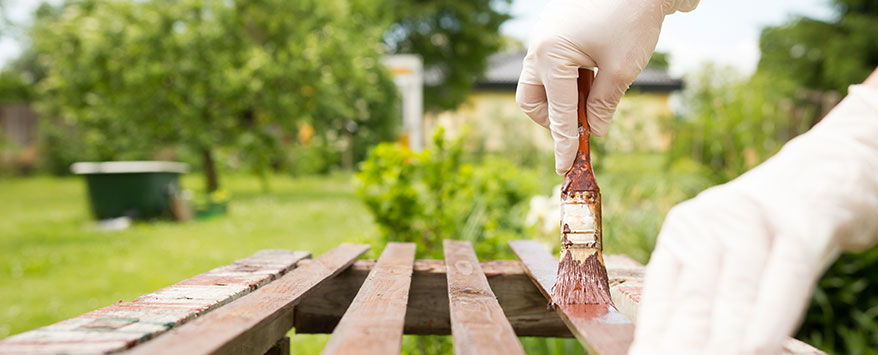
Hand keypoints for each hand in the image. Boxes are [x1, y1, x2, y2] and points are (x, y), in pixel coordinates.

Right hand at [516, 0, 697, 174]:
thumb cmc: (632, 19)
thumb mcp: (621, 70)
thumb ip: (603, 105)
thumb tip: (592, 131)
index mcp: (550, 56)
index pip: (556, 112)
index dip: (563, 143)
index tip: (565, 167)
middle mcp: (539, 46)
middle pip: (532, 98)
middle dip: (552, 118)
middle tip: (579, 125)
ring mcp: (543, 35)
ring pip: (540, 81)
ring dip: (563, 97)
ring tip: (594, 96)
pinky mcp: (554, 29)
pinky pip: (551, 63)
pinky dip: (568, 78)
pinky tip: (593, 75)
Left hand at [630, 78, 877, 353]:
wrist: (827, 174)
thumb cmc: (769, 232)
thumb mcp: (726, 258)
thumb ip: (706, 298)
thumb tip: (688, 343)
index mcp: (680, 234)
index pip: (661, 298)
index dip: (655, 337)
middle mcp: (708, 222)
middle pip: (693, 299)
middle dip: (684, 344)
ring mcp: (753, 218)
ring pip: (736, 290)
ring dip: (724, 338)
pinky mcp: (803, 223)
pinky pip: (786, 273)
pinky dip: (771, 314)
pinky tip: (758, 344)